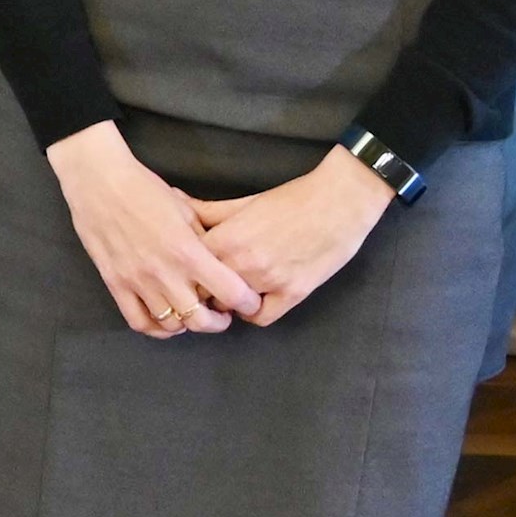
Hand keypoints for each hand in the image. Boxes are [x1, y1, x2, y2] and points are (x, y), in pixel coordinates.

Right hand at [43, 120, 263, 338]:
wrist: (98, 182)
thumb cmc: (144, 189)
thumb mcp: (186, 210)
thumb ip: (204, 241)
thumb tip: (218, 263)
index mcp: (188, 252)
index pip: (231, 292)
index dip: (247, 303)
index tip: (249, 301)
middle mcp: (165, 273)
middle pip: (201, 320)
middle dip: (218, 322)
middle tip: (222, 314)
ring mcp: (137, 282)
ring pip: (171, 325)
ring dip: (187, 324)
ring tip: (192, 314)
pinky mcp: (115, 284)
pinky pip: (138, 321)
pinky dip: (156, 329)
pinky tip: (165, 319)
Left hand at [192, 149, 396, 328]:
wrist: (340, 201)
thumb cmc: (292, 198)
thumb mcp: (243, 203)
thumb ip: (206, 210)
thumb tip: (174, 199)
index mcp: (225, 239)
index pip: (186, 269)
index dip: (185, 272)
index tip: (189, 271)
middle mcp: (242, 263)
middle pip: (204, 292)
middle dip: (203, 290)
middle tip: (208, 285)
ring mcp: (269, 281)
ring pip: (231, 307)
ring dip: (229, 302)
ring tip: (234, 291)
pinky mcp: (294, 293)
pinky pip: (261, 318)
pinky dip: (255, 313)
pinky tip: (257, 300)